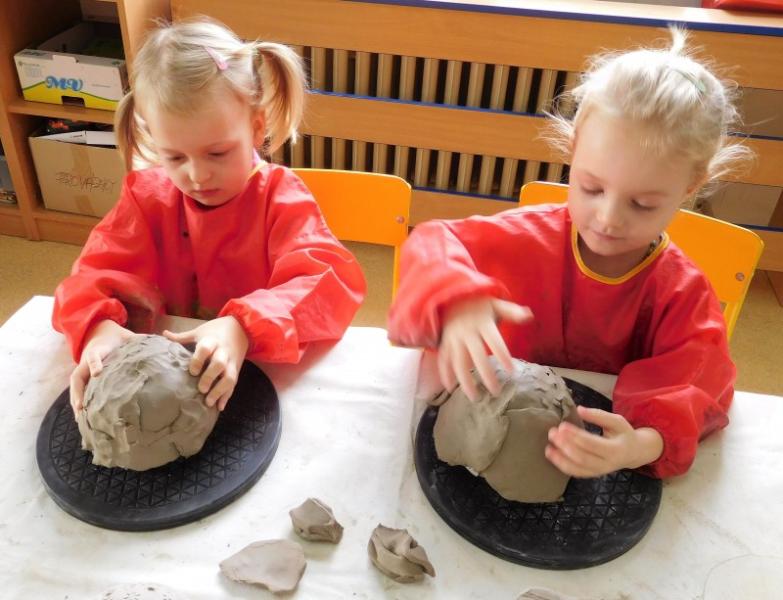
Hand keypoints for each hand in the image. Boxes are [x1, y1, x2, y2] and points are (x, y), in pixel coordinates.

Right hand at [70, 320, 134, 415]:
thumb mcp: (127, 336)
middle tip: (81, 407)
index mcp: (99, 350)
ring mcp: (84, 370)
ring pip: (76, 386)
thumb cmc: (118, 338)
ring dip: (76, 400)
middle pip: (77, 377)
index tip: (97, 373)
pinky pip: (80, 389)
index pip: (95, 356)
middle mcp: (87, 361)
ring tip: (80, 417)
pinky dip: (80, 401)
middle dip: (78, 392)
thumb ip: (140, 341)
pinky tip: (82, 416)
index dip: (95, 364)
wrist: (102, 333)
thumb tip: (163, 342)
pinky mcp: (84, 376)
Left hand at [163, 316, 248, 410]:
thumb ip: (183, 336)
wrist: (242, 328)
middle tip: (201, 389)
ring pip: (230, 377)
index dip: (198, 360)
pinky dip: (227, 396)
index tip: (192, 372)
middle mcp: (223, 352)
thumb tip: (164, 334)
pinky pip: (234, 384)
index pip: (206, 349)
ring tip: (209, 402)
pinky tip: (220, 407)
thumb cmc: (216, 330)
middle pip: (219, 364)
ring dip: (220, 391)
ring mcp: (232, 362)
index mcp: (212, 341)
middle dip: (210, 377)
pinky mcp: (237, 370)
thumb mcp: (200, 331)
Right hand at [438, 296, 532, 401]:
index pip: (494, 341)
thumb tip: (529, 315)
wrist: (451, 298)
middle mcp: (467, 332)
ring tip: (475, 397)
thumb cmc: (479, 306)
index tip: (512, 372)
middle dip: (486, 375)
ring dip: (465, 381)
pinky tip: (450, 388)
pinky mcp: (445, 343)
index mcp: (482, 323)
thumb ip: (512, 312)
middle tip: (496, 392)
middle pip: (477, 355)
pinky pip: (443, 359)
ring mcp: (454, 338)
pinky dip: (445, 374)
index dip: (503, 356)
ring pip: (458, 361)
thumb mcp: (496, 305)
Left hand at [545, 405, 663, 477]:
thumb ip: (599, 415)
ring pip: (577, 469)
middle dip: (565, 446)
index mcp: (615, 449)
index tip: (562, 425)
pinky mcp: (592, 474)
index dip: (575, 435)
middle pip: (582, 457)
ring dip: (560, 458)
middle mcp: (607, 464)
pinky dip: (562, 465)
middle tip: (552, 433)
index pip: (591, 443)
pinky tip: (552, 455)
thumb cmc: (623, 434)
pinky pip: (575, 473)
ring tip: (548, 447)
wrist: (634, 453)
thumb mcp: (616, 421)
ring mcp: (599, 472)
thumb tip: (579, 409)